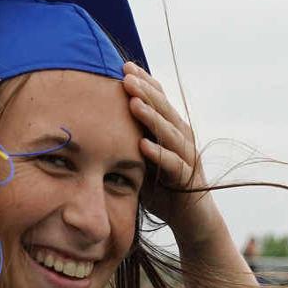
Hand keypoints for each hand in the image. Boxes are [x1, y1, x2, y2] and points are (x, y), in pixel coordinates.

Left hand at [121, 62, 216, 238]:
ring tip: (133, 103)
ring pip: (170, 132)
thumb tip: (94, 127)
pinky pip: (173, 164)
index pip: (159, 100)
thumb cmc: (164, 190)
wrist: (193, 221)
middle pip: (164, 109)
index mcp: (171, 130)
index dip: (144, 83)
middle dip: (145, 92)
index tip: (124, 66)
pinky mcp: (188, 180)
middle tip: (125, 76)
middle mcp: (182, 139)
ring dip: (152, 117)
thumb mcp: (142, 161)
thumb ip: (129, 143)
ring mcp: (187, 158)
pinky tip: (143, 145)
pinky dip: (159, 154)